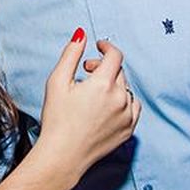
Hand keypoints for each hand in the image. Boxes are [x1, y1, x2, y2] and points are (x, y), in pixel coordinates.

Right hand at [36, 31, 140, 179]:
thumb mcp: (57, 81)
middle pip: (119, 72)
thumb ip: (71, 54)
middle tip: (85, 74)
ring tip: (94, 93)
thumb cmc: (56, 120)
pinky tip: (107, 106)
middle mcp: (120, 99)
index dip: (106, 47)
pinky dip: (123, 102)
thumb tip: (81, 34)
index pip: (115, 55)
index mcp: (103, 84)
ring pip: (126, 89)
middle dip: (103, 67)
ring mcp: (127, 116)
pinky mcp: (129, 130)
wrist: (62, 155)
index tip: (98, 47)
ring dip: (113, 85)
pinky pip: (133, 107)